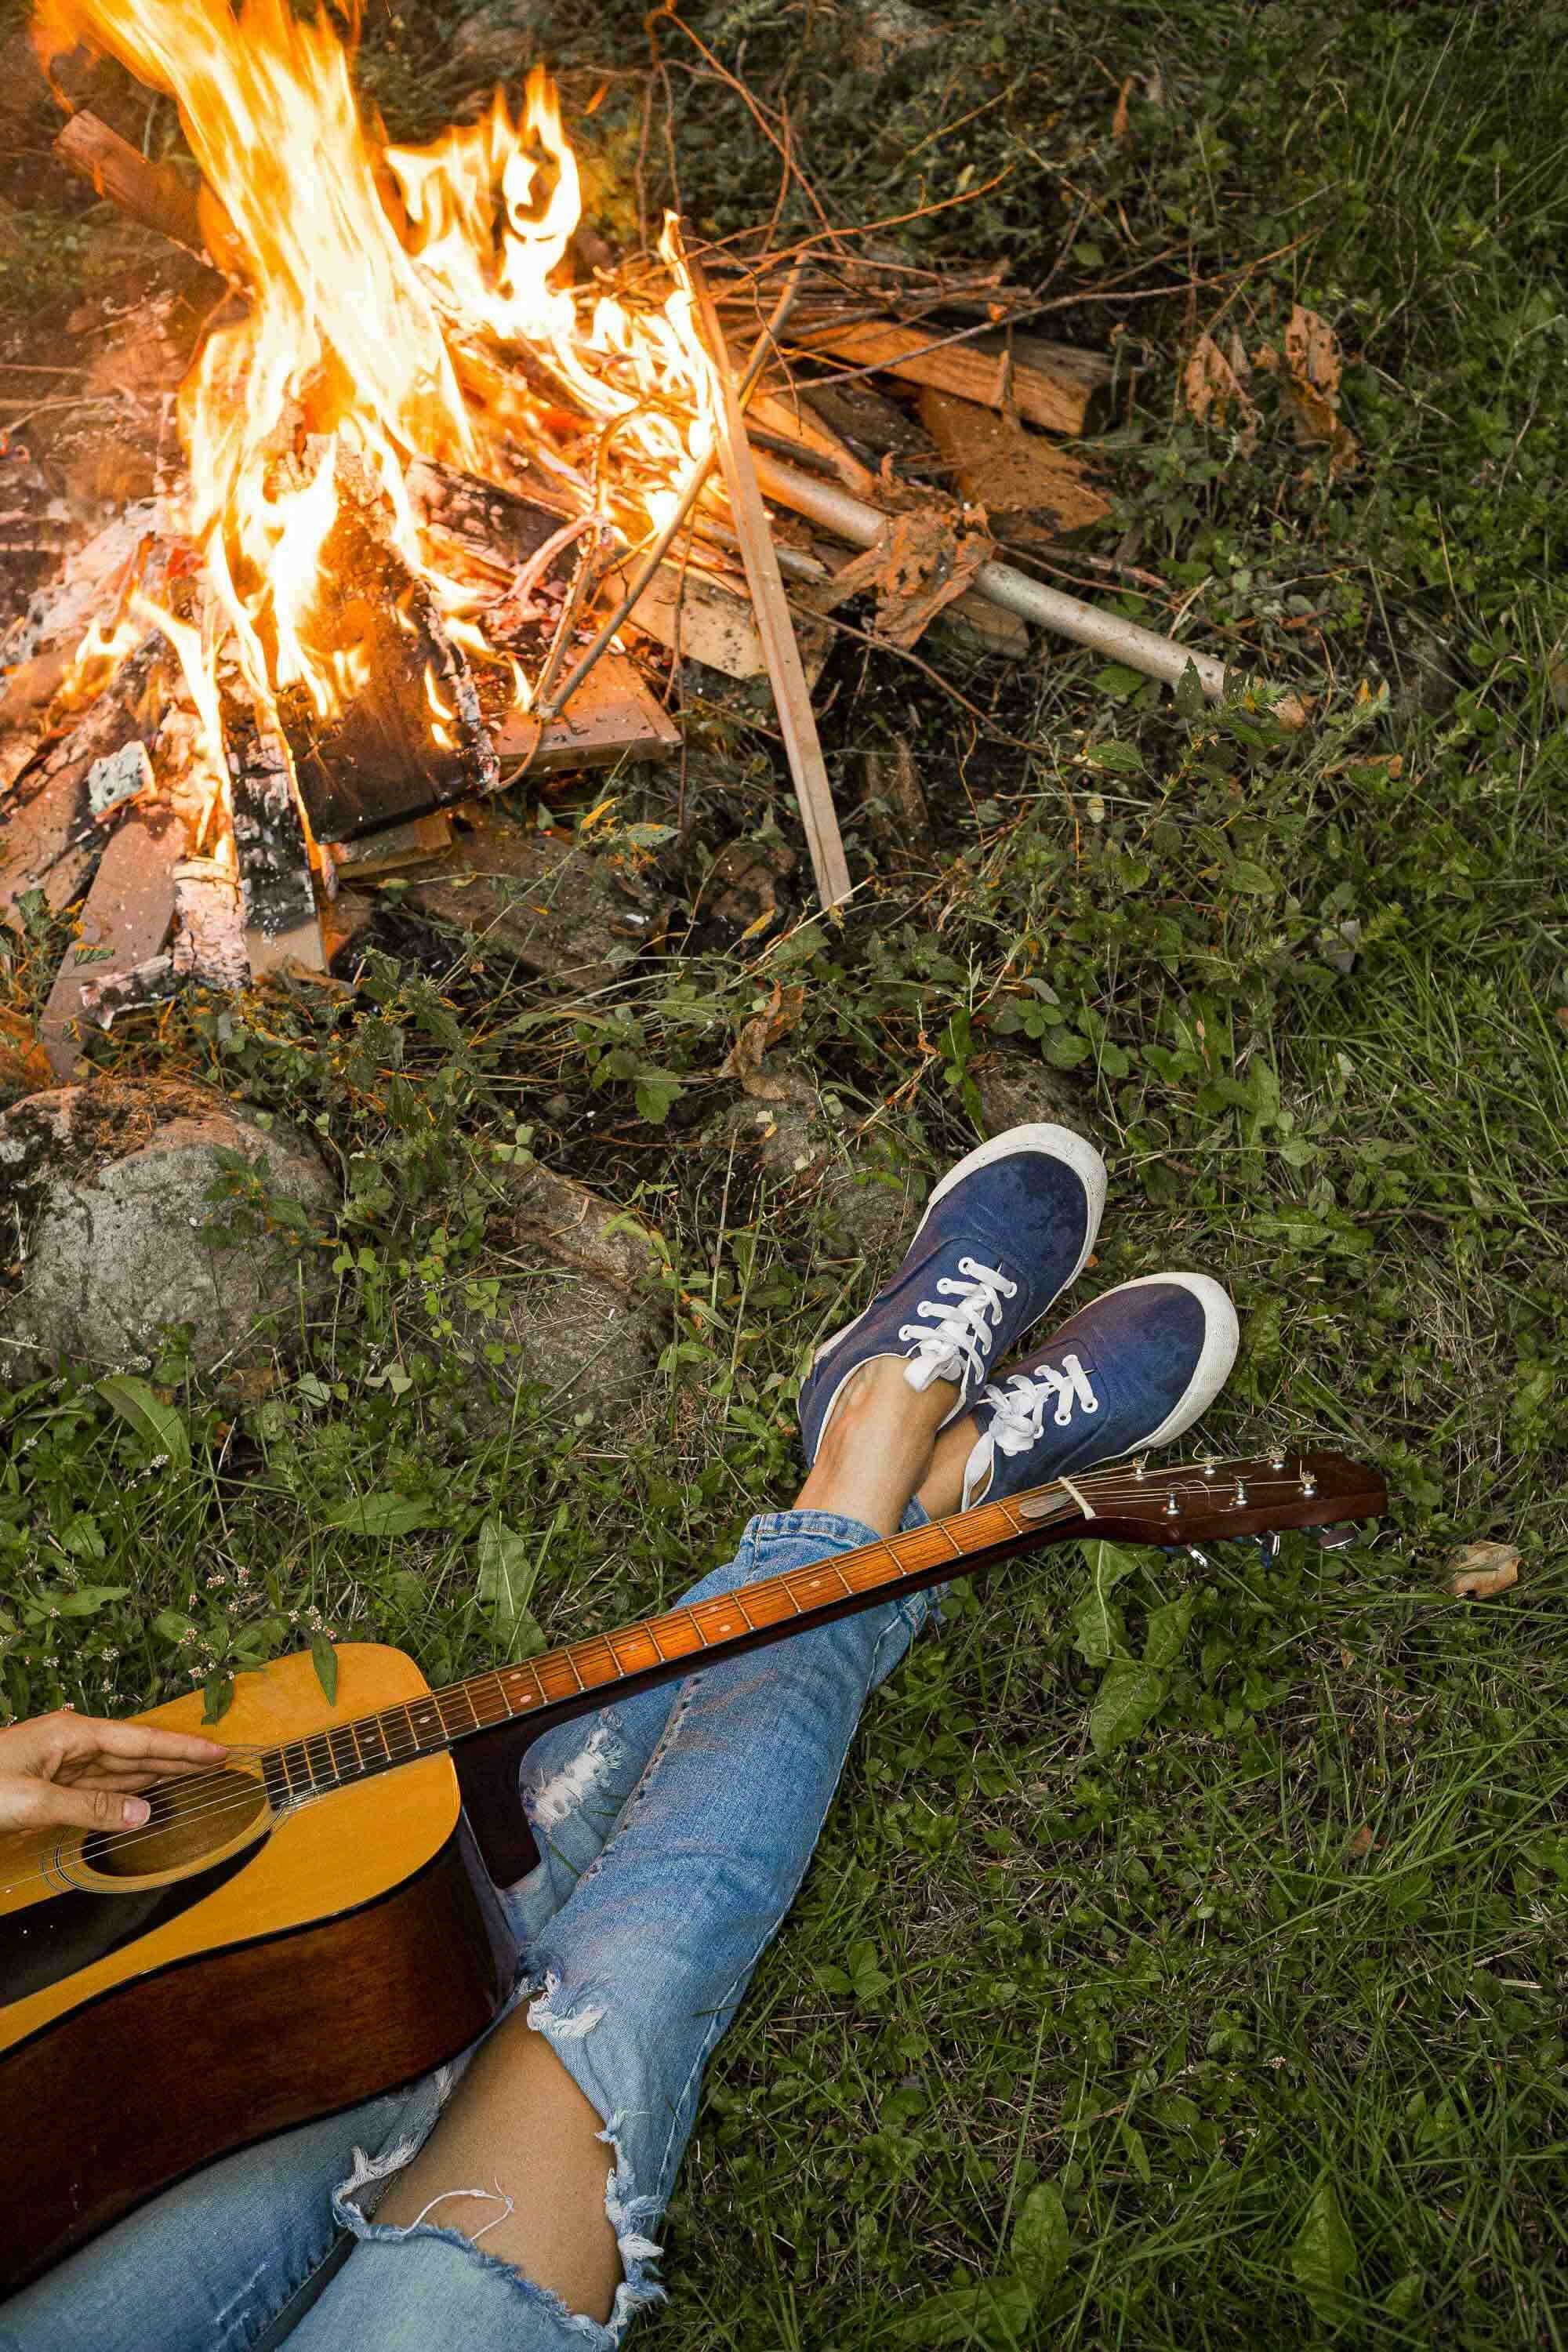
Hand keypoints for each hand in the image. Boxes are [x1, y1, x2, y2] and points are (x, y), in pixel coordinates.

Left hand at [0, 1707, 227, 1835]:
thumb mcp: (34, 1801)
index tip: (218, 1753)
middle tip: (219, 1765)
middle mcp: (70, 1744)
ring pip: (119, 1771)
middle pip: (135, 1752)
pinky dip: (127, 1794)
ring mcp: (60, 1766)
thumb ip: (91, 1810)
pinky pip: (99, 1789)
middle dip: (177, 1758)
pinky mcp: (49, 1788)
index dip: (181, 1749)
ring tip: (193, 1780)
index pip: (139, 1740)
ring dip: (156, 1776)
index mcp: (71, 1733)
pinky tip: (145, 1797)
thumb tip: (144, 1816)